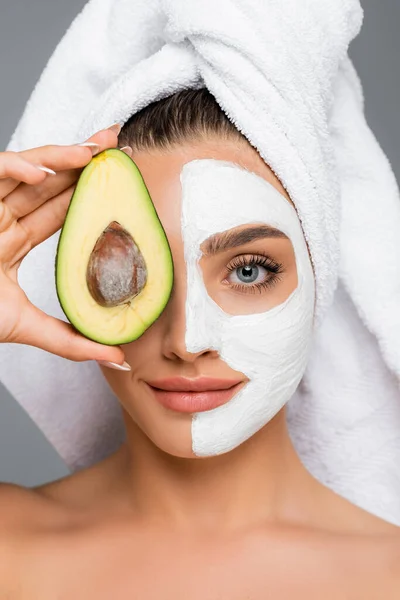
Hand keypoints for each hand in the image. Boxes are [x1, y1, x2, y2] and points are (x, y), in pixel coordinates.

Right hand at [0, 125, 131, 366]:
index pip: (59, 211)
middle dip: (84, 162)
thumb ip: (69, 341)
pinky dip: (14, 168)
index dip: (91, 195)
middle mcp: (0, 219)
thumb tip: (117, 357)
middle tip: (121, 145)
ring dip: (60, 157)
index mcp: (13, 241)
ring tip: (96, 149)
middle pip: (48, 183)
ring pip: (24, 171)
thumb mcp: (23, 326)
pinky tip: (44, 172)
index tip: (125, 183)